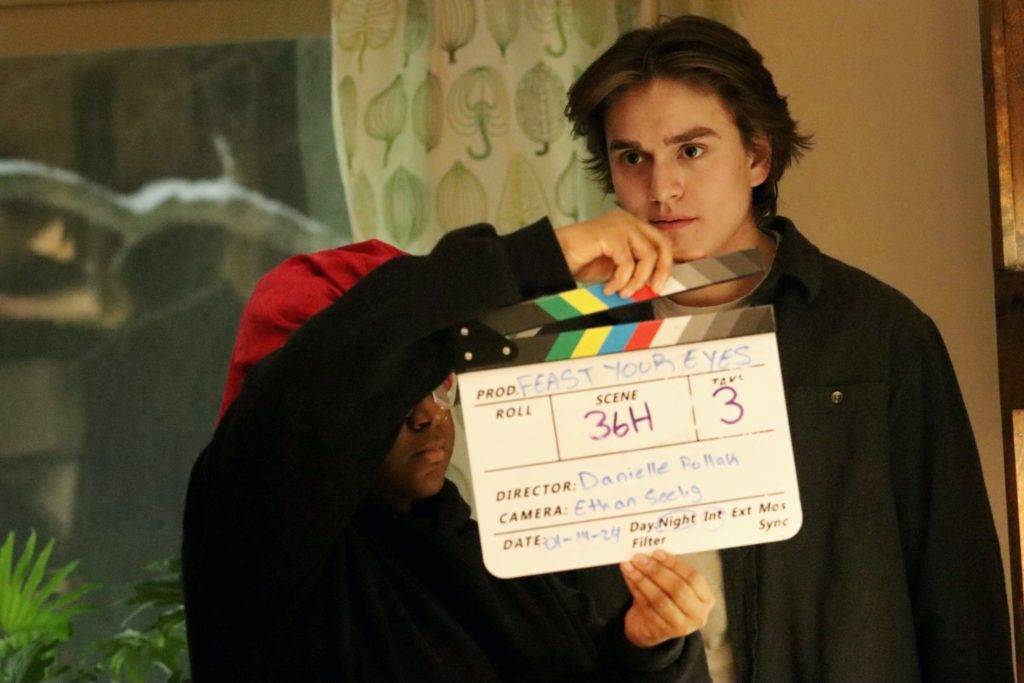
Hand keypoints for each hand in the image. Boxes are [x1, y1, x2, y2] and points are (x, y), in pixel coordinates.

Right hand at [554, 210, 671, 296]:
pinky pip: (627, 262)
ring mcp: (620, 225)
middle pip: (662, 245)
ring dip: (637, 280)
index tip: (671, 277)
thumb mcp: (617, 266)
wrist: (556, 256)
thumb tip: (656, 283)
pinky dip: (621, 280)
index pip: (662, 241)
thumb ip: (636, 268)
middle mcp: (629, 220)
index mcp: (632, 225)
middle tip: (653, 290)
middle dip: (661, 271)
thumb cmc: (583, 260)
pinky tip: (609, 288)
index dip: (671, 260)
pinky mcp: (611, 234)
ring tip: (623, 292)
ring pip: (647, 256)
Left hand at [619, 550, 714, 647]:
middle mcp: (697, 615)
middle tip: (639, 558)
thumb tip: (649, 552)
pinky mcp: (661, 632)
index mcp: (706, 598)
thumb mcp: (672, 583)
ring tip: (629, 567)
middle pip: (678, 589)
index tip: (656, 552)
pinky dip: (636, 590)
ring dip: (642, 580)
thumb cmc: (665, 597)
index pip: (694, 578)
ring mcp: (680, 626)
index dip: (675, 564)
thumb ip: (667, 569)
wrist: (650, 626)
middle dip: (656, 571)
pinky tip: (629, 578)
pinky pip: (647, 607)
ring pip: (660, 600)